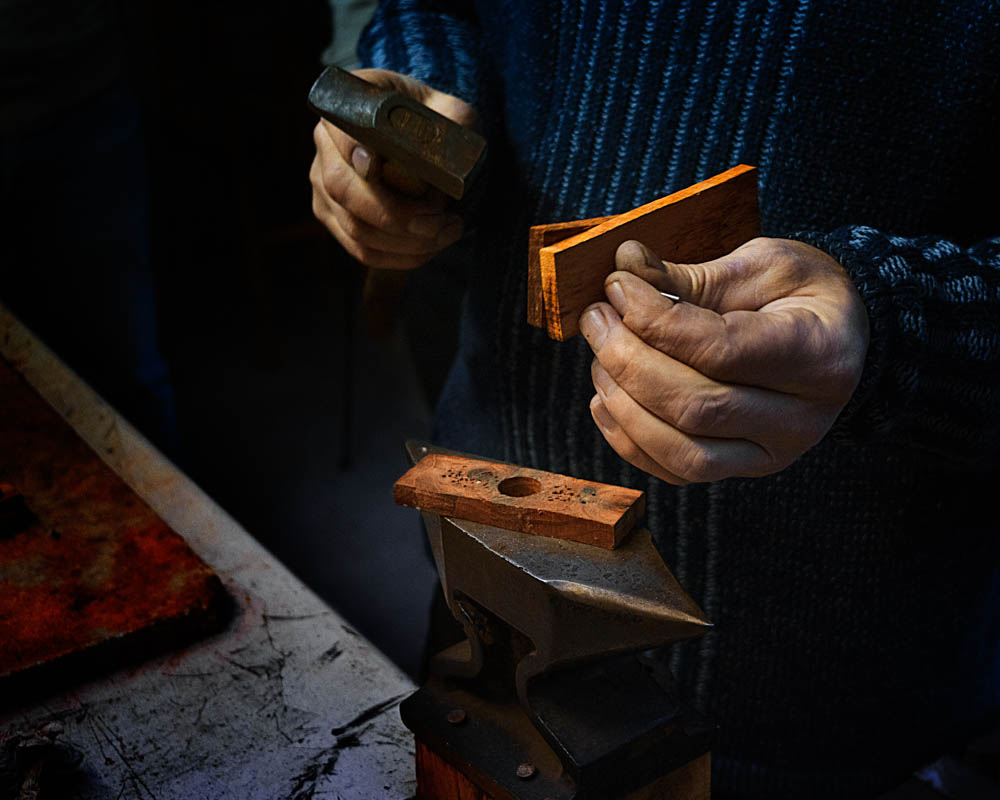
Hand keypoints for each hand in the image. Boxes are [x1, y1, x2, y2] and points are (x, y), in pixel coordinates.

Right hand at [309, 69, 476, 269]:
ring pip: (356, 228)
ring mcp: (324, 186)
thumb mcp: (453, 113)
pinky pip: (363, 250)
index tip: (375, 167)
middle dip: (395, 215)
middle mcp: (327, 145)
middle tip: (438, 221)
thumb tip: (444, 162)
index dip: (352, 151)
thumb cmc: (436, 122)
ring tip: (448, 231)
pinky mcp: (335, 219)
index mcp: (351, 105)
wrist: (426, 140)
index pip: (340, 130)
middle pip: (342, 189)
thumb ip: (452, 126)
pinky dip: (400, 257)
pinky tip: (431, 247)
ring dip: (407, 242)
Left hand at [579, 238, 868, 483]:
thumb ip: (692, 276)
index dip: (655, 320)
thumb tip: (624, 265)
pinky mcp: (741, 471)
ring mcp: (771, 454)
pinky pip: (674, 472)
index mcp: (817, 355)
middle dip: (628, 360)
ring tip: (600, 356)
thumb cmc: (801, 295)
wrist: (839, 337)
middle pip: (695, 406)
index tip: (617, 287)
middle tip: (596, 319)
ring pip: (682, 452)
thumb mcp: (760, 266)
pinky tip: (606, 397)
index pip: (720, 350)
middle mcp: (800, 419)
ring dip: (623, 404)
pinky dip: (627, 439)